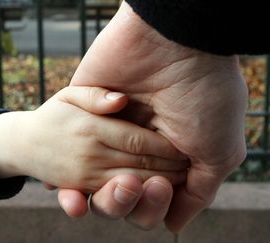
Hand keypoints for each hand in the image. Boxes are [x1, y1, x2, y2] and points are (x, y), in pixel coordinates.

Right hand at [0, 86, 187, 191]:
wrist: (23, 143)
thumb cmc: (54, 114)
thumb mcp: (69, 94)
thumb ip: (94, 94)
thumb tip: (121, 100)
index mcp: (90, 127)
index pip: (137, 140)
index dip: (166, 146)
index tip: (186, 145)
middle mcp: (89, 154)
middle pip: (138, 165)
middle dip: (169, 168)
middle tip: (190, 165)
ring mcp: (84, 176)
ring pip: (130, 184)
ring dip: (158, 186)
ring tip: (177, 180)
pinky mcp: (80, 189)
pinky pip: (112, 196)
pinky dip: (137, 199)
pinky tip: (152, 192)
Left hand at [60, 2, 247, 231]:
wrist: (173, 41)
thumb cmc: (204, 95)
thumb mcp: (219, 151)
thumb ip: (197, 192)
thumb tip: (173, 225)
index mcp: (165, 156)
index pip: (149, 198)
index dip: (151, 204)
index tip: (159, 187)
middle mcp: (135, 147)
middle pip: (118, 194)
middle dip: (123, 201)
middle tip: (133, 184)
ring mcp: (107, 132)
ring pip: (89, 182)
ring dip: (96, 194)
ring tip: (112, 184)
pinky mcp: (82, 114)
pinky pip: (65, 153)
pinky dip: (62, 178)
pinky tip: (63, 188)